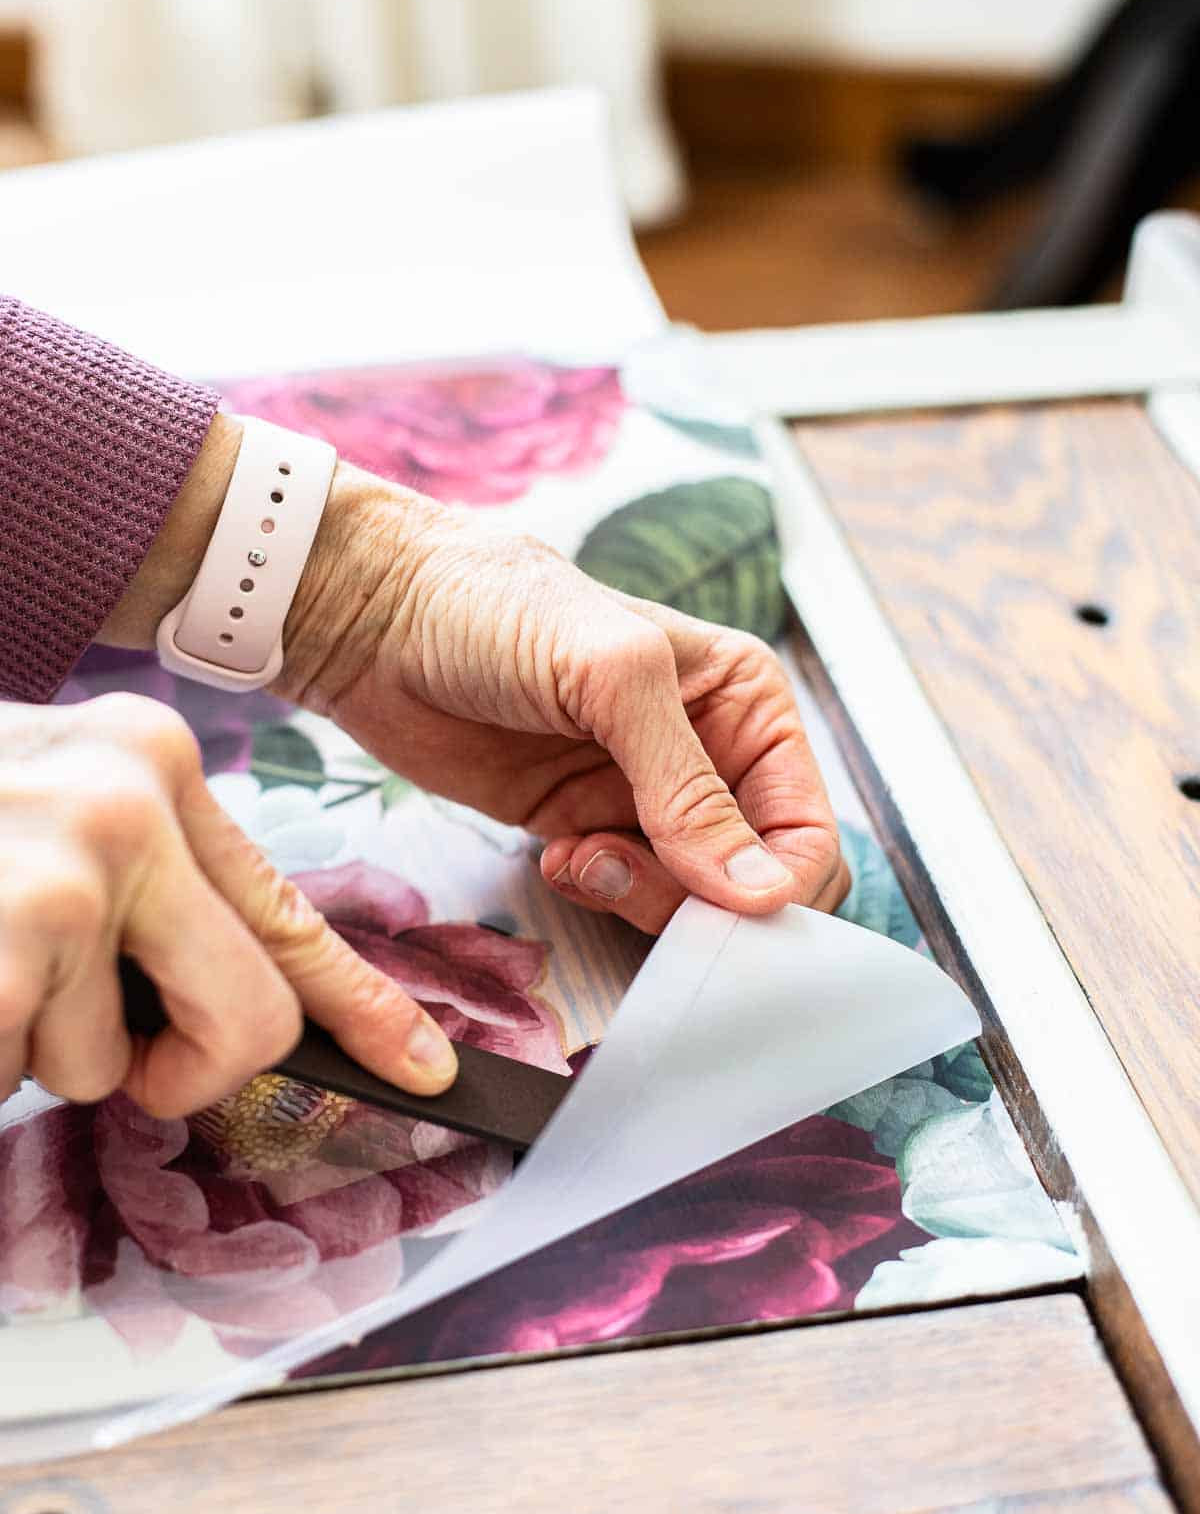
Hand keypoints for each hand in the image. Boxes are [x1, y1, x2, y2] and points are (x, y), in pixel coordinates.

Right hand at [0, 694, 457, 1113]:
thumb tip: (230, 994)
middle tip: (106, 1053)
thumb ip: (152, 878)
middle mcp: (132, 804)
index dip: (365, 1007)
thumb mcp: (54, 802)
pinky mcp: (9, 940)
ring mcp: (69, 875)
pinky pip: (20, 1078)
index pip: (290, 913)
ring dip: (34, 1050)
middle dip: (177, 1072)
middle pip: (253, 1022)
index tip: (424, 1067)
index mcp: (156, 760)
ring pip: (107, 1068)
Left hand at [277, 465, 848, 934]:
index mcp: (743, 703)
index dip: (780, 881)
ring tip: (583, 856)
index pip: (806, 827)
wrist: (376, 624)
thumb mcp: (613, 678)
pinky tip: (559, 856)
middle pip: (756, 878)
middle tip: (632, 873)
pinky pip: (626, 898)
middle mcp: (707, 755)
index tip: (726, 903)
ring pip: (691, 901)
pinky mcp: (583, 830)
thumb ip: (688, 787)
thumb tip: (756, 891)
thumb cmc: (496, 610)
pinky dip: (600, 895)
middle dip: (707, 900)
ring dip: (644, 898)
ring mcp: (642, 799)